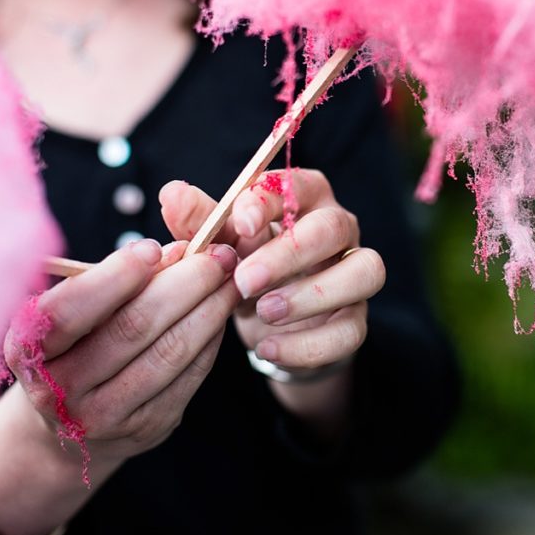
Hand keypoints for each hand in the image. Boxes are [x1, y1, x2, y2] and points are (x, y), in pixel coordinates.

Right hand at [6, 237, 239, 462]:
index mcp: (28, 348)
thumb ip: (120, 277)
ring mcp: (103, 417)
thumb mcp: (78, 308)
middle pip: (133, 328)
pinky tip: (222, 312)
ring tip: (231, 279)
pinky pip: (190, 375)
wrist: (70, 419)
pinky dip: (212, 338)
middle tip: (219, 255)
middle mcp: (58, 390)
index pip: (70, 310)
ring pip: (170, 352)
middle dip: (185, 283)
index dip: (115, 276)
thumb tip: (181, 251)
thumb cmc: (75, 342)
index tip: (153, 248)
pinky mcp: (146, 429)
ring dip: (210, 309)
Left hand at [159, 170, 385, 432]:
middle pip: (334, 227)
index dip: (270, 202)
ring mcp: (355, 274)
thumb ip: (200, 222)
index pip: (298, 185)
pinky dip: (308, 344)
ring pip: (363, 272)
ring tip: (263, 312)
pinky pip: (350, 331)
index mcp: (306, 199)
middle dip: (290, 252)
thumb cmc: (247, 267)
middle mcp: (340, 230)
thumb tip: (172, 193)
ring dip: (313, 295)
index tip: (239, 224)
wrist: (267, 325)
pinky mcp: (357, 320)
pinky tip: (268, 349)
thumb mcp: (221, 246)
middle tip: (245, 279)